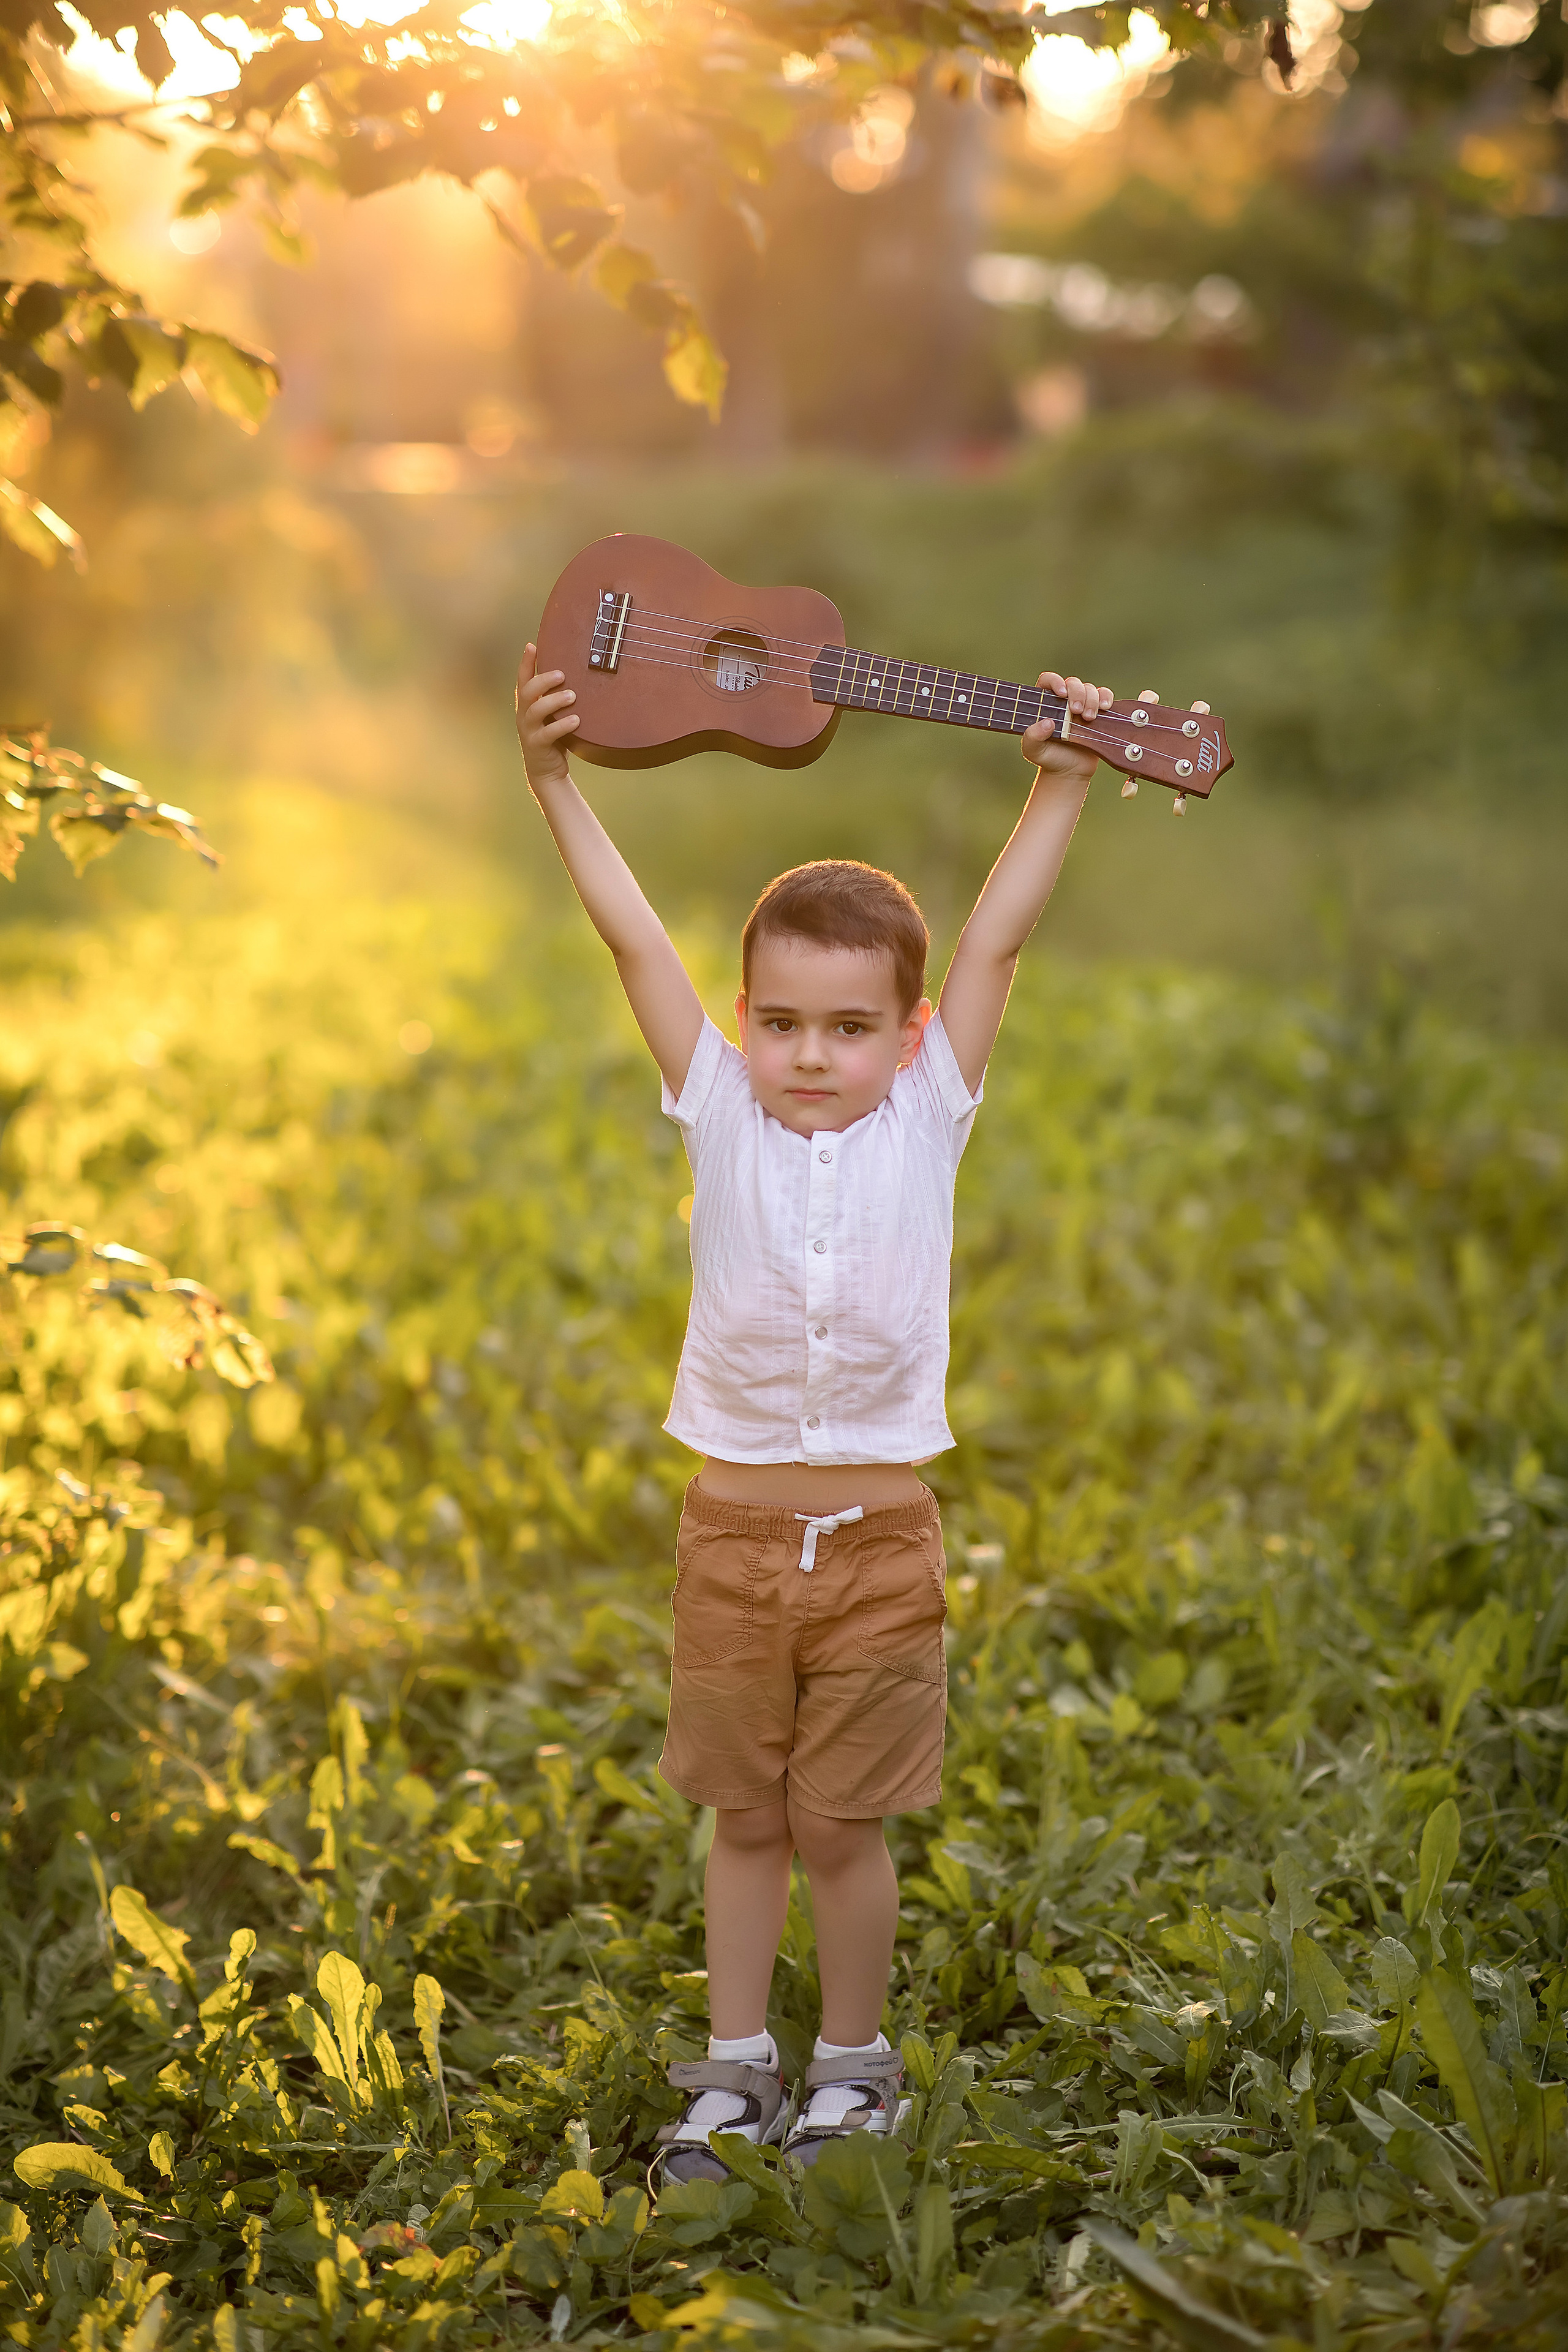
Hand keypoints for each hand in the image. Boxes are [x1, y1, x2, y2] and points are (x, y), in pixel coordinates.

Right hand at [516, 642, 579, 792]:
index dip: (526, 662)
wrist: (548, 771)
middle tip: (563, 675)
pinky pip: (548, 734)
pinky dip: (562, 725)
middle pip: (527, 691)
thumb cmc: (555, 738)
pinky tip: (576, 721)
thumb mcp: (555, 715)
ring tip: (573, 696)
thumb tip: (582, 675)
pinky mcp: (537, 745)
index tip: (532, 645)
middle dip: (544, 680)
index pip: (523, 679)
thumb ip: (559, 698)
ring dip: (554, 700)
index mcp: (528, 704)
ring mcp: (529, 730)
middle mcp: (524, 715)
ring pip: (535, 710)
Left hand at [1020, 671, 1113, 788]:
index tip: (1061, 693)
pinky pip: (1104, 695)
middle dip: (1077, 693)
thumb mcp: (1033, 750)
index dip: (1055, 681)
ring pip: (1089, 689)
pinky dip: (1106, 698)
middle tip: (1076, 711)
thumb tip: (1046, 723)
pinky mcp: (1097, 711)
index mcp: (1045, 703)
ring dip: (1091, 700)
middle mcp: (1063, 700)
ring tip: (1088, 718)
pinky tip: (1104, 708)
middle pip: (1073, 682)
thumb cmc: (1049, 758)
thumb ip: (1032, 737)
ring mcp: (1081, 704)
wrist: (1069, 772)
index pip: (1049, 680)